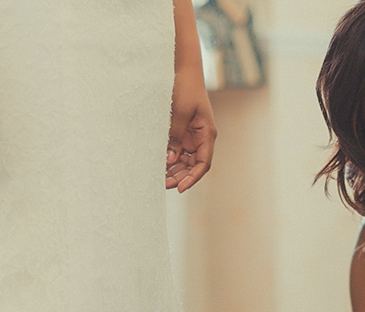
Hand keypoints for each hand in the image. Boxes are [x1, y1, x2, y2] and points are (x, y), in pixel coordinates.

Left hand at [166, 66, 214, 191]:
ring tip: (158, 178)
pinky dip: (168, 160)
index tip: (180, 188)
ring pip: (184, 161)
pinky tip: (158, 165)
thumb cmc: (186, 88)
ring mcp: (191, 136)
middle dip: (179, 177)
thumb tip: (170, 159)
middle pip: (192, 166)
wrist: (183, 70)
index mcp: (206, 134)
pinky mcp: (181, 133)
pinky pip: (176, 151)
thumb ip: (175, 136)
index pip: (203, 163)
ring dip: (173, 170)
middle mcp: (201, 138)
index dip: (192, 178)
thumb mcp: (180, 112)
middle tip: (163, 185)